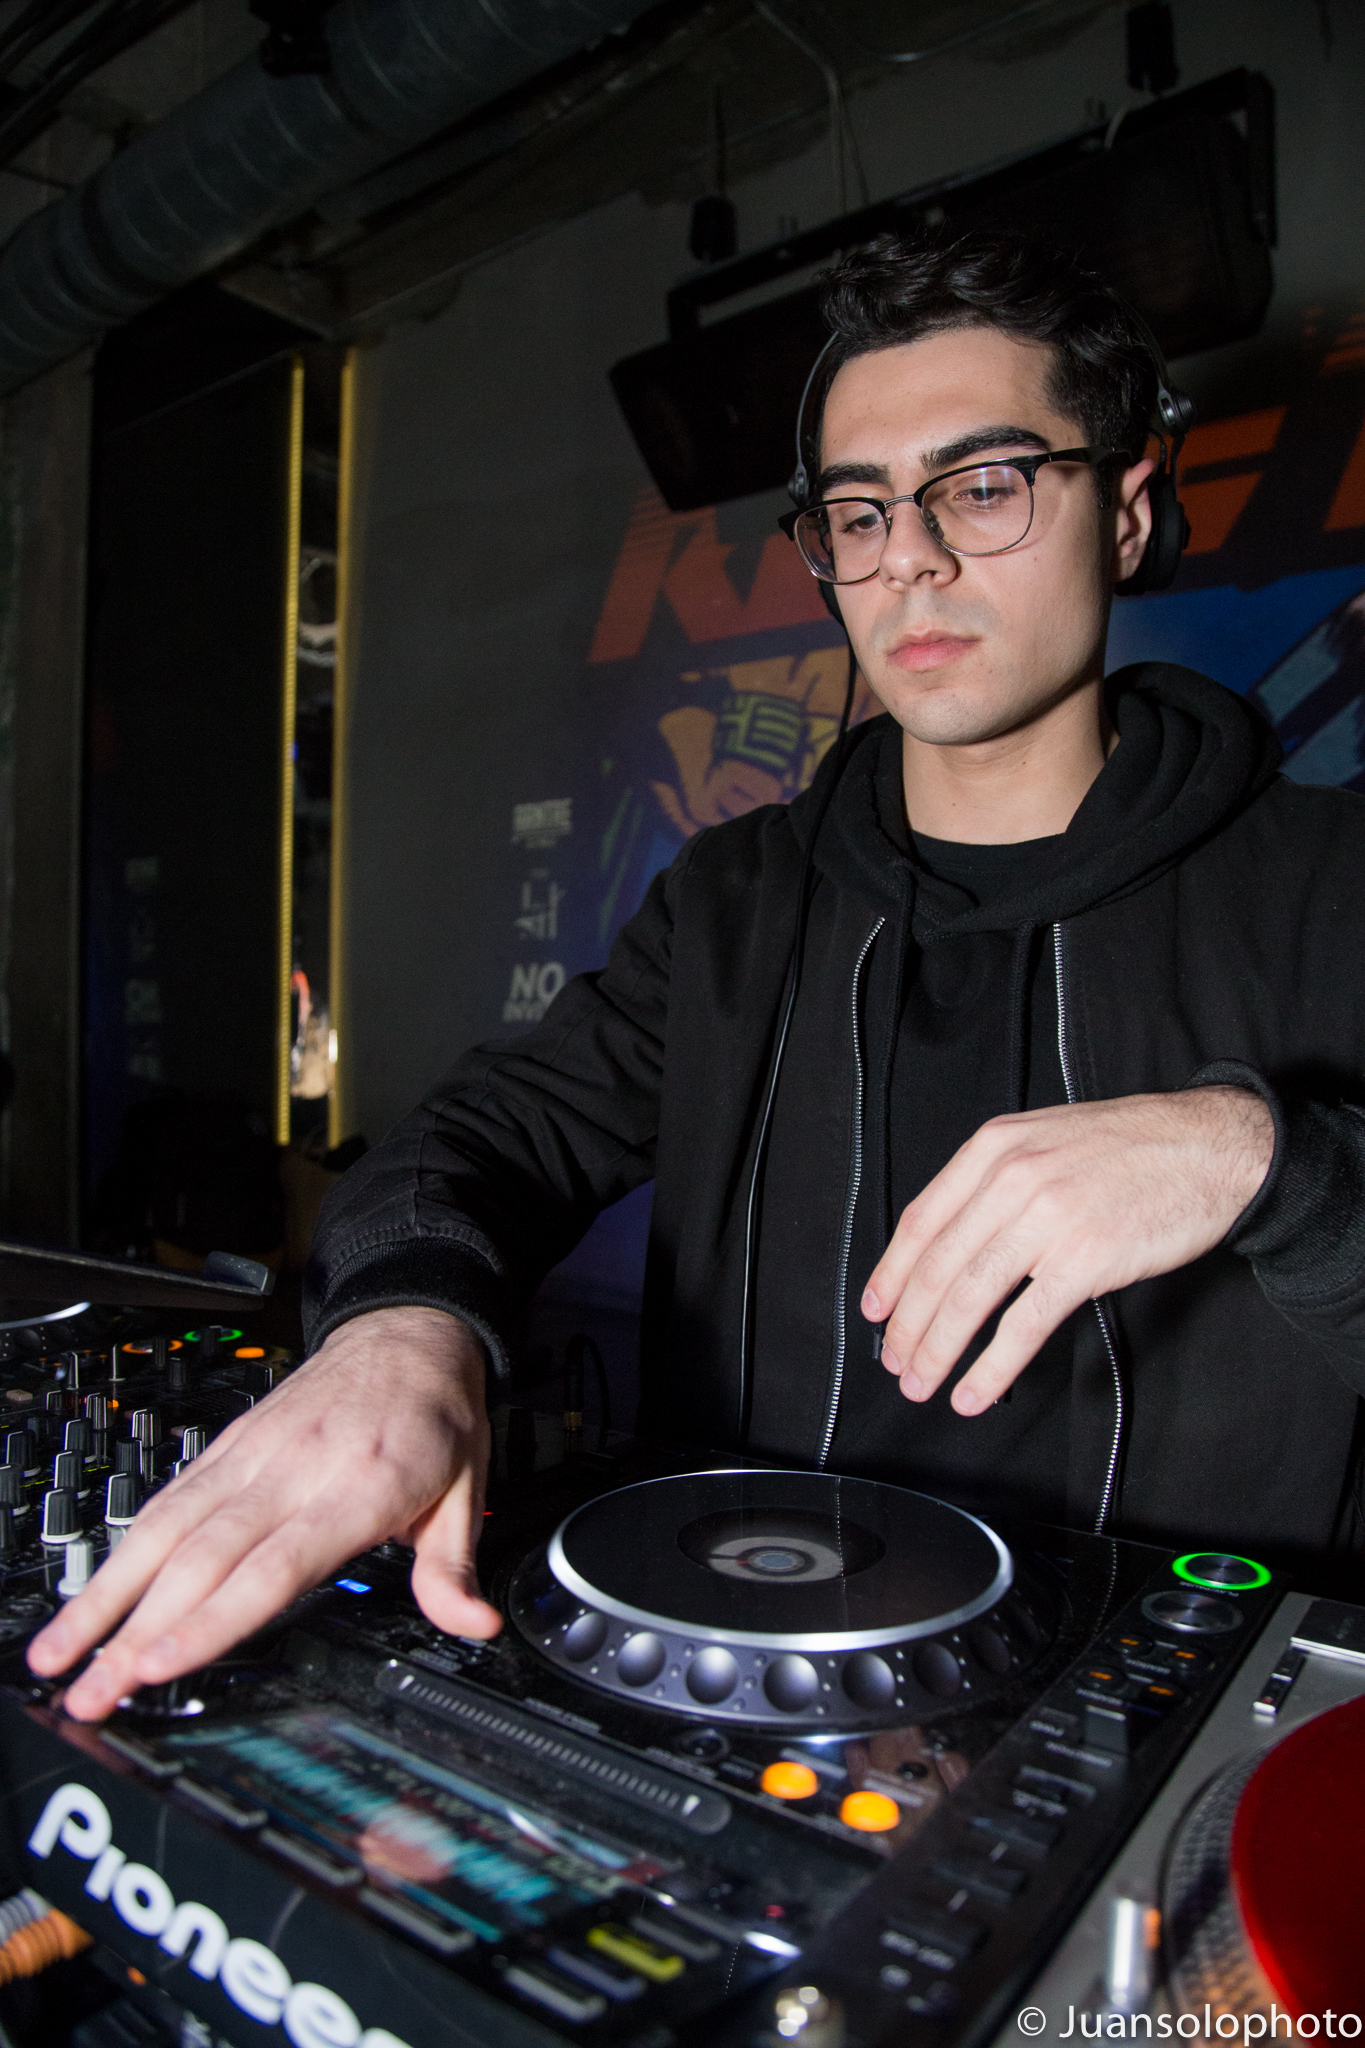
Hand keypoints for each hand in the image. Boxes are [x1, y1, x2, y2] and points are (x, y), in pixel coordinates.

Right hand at [27, 1306, 500, 1720]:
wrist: (408, 1332)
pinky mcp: (228, 1447)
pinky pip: (168, 1500)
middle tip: (93, 1692)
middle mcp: (294, 1470)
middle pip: (203, 1559)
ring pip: (167, 1528)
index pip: (273, 1565)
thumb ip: (455, 1566)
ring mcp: (252, 1456)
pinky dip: (123, 1549)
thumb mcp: (466, 1490)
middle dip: (138, 1631)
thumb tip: (473, 1625)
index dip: (212, 1618)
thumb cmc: (433, 1412)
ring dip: (109, 1595)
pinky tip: (94, 1592)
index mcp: (357, 1487)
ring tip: (61, 1654)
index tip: (161, 1662)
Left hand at [863, 1087, 1273, 1416]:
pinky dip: (992, 1367)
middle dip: (908, 1325)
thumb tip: (954, 1240)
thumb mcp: (1048, 1139)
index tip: (876, 1309)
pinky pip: (1023, 1324)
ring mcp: (1047, 1218)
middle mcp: (1012, 1178)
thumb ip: (998, 1178)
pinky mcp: (1085, 1259)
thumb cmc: (1135, 1146)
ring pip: (970, 1298)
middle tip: (894, 1361)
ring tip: (922, 1382)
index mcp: (995, 1147)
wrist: (1212, 1146)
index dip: (892, 1273)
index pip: (922, 1220)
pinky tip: (975, 1391)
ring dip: (937, 1350)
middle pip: (938, 1266)